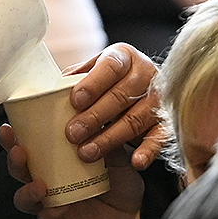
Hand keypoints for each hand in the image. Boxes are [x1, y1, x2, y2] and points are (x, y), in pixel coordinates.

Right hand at [1, 130, 144, 218]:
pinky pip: (46, 216)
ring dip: (26, 189)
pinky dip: (48, 210)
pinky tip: (57, 206)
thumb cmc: (120, 182)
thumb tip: (98, 118)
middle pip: (19, 168)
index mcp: (56, 157)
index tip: (10, 125)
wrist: (133, 216)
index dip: (16, 135)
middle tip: (17, 149)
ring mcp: (49, 201)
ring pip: (24, 196)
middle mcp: (47, 178)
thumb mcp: (118, 157)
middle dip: (13, 157)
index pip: (30, 143)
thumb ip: (106, 140)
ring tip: (38, 184)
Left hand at [63, 44, 164, 168]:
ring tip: (87, 153)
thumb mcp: (94, 72)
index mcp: (123, 57)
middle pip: (121, 96)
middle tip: (73, 133)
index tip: (75, 100)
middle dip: (95, 117)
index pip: (110, 67)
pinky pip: (160, 137)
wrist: (144, 88)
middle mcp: (145, 73)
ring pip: (135, 119)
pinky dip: (148, 150)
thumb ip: (76, 78)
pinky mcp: (167, 121)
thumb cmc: (110, 82)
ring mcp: (159, 98)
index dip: (93, 84)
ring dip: (110, 138)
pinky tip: (136, 161)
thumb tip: (50, 90)